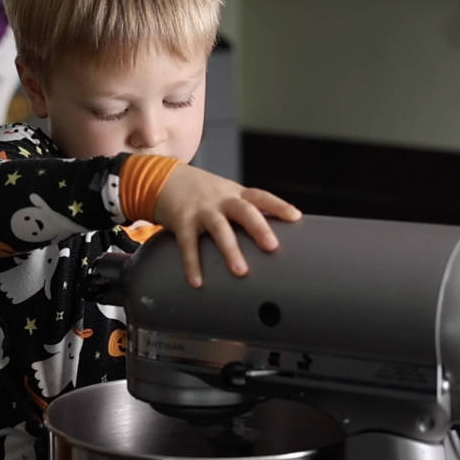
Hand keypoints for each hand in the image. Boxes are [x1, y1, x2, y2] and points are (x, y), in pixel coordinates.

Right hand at [152, 164, 300, 287]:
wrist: (163, 178)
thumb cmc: (200, 192)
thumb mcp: (224, 194)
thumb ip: (243, 211)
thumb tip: (268, 240)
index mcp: (235, 194)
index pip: (261, 197)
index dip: (279, 206)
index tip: (296, 217)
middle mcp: (220, 200)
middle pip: (243, 211)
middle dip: (259, 228)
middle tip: (272, 246)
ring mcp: (201, 210)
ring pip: (219, 228)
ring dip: (230, 250)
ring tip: (241, 271)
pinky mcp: (181, 220)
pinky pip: (188, 244)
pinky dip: (192, 264)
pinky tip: (197, 282)